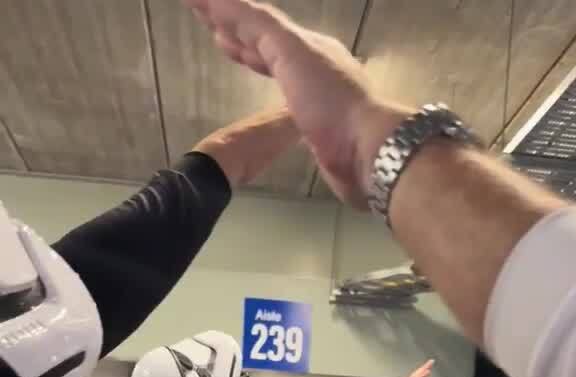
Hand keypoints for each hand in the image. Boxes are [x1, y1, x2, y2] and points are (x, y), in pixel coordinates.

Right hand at [185, 1, 408, 202]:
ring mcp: (319, 97)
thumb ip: (256, 24)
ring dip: (251, 56)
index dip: (228, 11)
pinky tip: (266, 94)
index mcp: (307, 44)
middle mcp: (314, 65)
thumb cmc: (330, 100)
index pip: (260, 21)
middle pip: (269, 42)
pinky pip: (286, 100)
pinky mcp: (320, 129)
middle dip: (238, 31)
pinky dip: (268, 89)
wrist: (368, 153)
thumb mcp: (290, 51)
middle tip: (210, 26)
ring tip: (227, 50)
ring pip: (278, 68)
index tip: (196, 4)